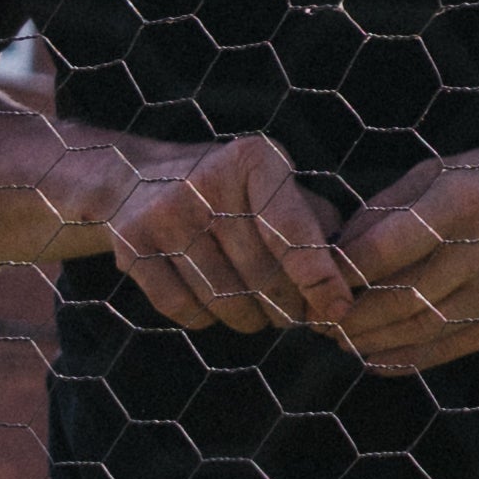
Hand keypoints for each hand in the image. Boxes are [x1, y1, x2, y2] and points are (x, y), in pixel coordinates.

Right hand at [88, 128, 351, 333]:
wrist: (135, 179)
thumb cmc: (230, 191)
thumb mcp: (276, 185)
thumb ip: (317, 225)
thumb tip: (345, 286)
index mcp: (252, 160)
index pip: (293, 232)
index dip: (319, 278)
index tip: (338, 309)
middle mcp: (205, 182)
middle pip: (261, 277)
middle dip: (288, 307)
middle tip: (296, 312)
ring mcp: (163, 214)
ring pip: (225, 300)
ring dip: (251, 318)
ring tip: (258, 309)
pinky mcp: (132, 247)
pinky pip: (185, 310)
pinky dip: (207, 318)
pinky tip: (213, 300)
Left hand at [323, 128, 478, 374]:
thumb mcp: (447, 171)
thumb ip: (388, 209)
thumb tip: (335, 252)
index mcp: (463, 202)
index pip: (381, 251)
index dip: (338, 272)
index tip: (312, 279)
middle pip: (396, 298)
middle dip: (347, 315)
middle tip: (315, 320)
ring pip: (419, 330)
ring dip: (370, 341)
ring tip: (340, 338)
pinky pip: (450, 348)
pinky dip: (407, 358)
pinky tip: (376, 356)